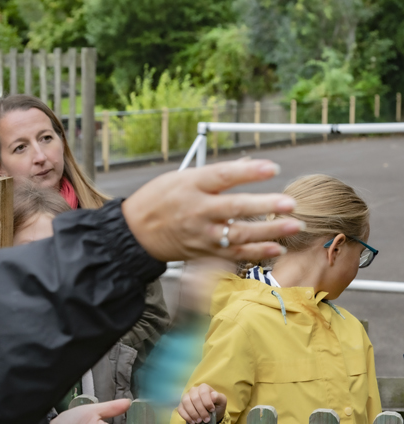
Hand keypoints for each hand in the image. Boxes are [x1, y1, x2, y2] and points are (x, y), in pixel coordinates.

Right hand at [122, 159, 303, 261]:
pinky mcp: (204, 251)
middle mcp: (197, 210)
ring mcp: (201, 233)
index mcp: (191, 185)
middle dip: (265, 205)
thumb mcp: (180, 177)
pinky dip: (255, 252)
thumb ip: (214, 175)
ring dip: (268, 231)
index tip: (272, 168)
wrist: (136, 232)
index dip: (249, 171)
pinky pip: (233, 253)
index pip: (223, 176)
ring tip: (293, 225)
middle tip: (290, 203)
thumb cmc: (157, 201)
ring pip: (239, 233)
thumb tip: (248, 165)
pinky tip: (275, 248)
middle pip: (235, 207)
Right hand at [177, 383, 226, 423]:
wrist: (211, 414)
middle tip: (206, 419)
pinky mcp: (181, 405)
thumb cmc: (216, 406)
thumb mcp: (222, 402)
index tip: (212, 410)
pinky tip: (192, 422)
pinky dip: (186, 416)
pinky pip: (180, 409)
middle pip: (194, 398)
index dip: (207, 402)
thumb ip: (219, 397)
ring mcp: (186, 397)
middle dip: (201, 410)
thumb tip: (213, 396)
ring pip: (186, 402)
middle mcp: (193, 390)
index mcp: (203, 387)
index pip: (203, 392)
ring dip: (193, 413)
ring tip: (199, 421)